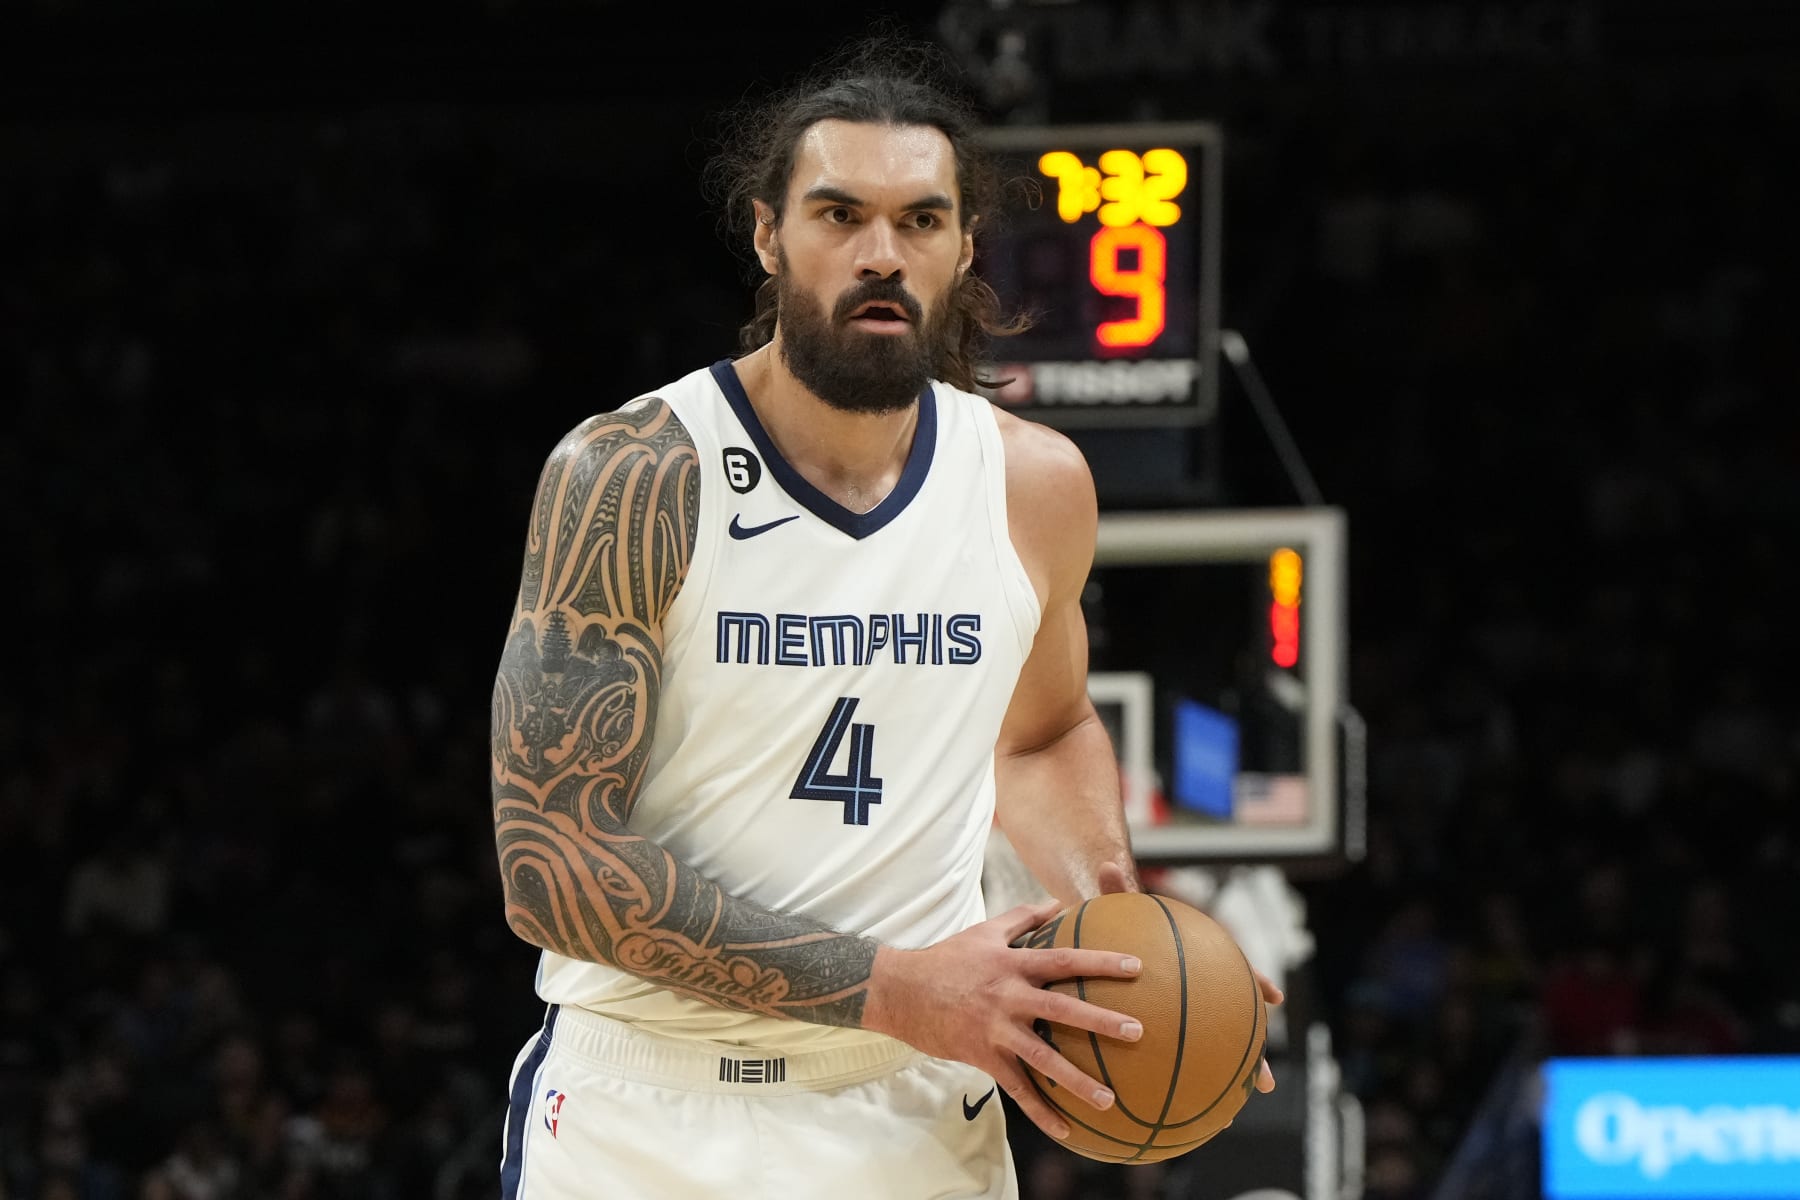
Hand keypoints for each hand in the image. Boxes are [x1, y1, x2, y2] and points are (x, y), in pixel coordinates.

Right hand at [863, 900, 1143, 1141]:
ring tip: (1110, 1099)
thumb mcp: (985, 931)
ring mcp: (995, 1029)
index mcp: (1012, 964)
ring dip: (1077, 1080)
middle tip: (1137, 1031)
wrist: (901, 991)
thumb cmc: (947, 958)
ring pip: (1042, 1057)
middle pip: (1061, 1007)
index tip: (1136, 967)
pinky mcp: (982, 1056)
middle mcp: (1008, 996)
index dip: (1100, 962)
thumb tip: (1058, 903)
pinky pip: (1016, 1088)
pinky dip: (1041, 1110)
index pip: (1064, 959)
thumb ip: (1024, 918)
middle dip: (1100, 1020)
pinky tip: (1066, 1130)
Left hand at [1098, 861, 1283, 1093]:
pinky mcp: (1163, 1027)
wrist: (1108, 934)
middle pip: (1234, 1020)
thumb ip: (1115, 891)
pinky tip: (1173, 1113)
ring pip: (1212, 1048)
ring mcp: (1187, 1010)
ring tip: (1231, 1113)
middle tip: (1265, 1078)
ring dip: (1224, 1079)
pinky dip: (1176, 1083)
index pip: (1233, 966)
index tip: (1272, 997)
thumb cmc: (1115, 920)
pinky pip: (1172, 1059)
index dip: (1254, 980)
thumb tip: (1106, 865)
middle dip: (1253, 1050)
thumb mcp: (1115, 905)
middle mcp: (1200, 987)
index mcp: (1197, 956)